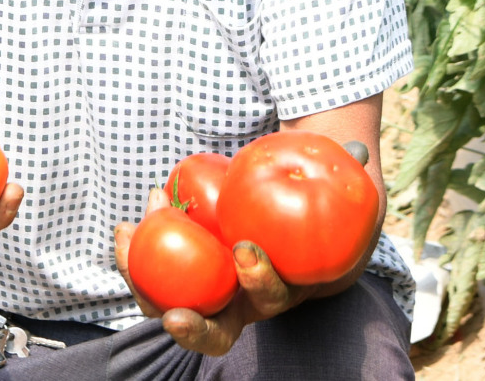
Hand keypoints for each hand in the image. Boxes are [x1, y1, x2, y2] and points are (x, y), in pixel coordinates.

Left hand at [112, 141, 374, 356]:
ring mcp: (207, 297)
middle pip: (216, 332)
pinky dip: (134, 257)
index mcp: (280, 287)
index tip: (245, 251)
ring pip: (172, 309)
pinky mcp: (179, 279)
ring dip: (145, 284)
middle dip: (194, 330)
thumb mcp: (331, 190)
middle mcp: (241, 305)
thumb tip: (360, 151)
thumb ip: (346, 173)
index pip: (271, 298)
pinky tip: (124, 229)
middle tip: (174, 314)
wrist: (276, 221)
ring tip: (128, 239)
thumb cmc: (306, 204)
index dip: (260, 281)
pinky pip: (152, 279)